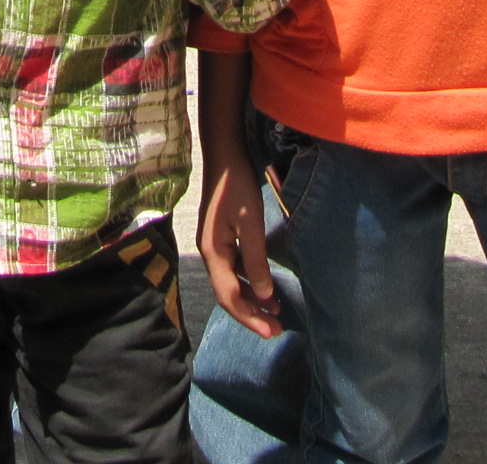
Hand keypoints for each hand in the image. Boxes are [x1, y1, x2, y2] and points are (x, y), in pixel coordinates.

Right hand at [198, 151, 282, 336]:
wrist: (224, 155)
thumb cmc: (237, 186)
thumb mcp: (251, 224)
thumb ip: (256, 261)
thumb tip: (265, 296)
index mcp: (213, 253)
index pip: (229, 297)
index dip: (250, 317)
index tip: (272, 332)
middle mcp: (209, 254)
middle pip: (227, 295)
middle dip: (251, 314)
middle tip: (276, 330)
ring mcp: (214, 247)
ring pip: (231, 284)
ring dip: (251, 300)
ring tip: (275, 314)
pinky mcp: (221, 239)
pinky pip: (233, 271)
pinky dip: (249, 283)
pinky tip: (265, 288)